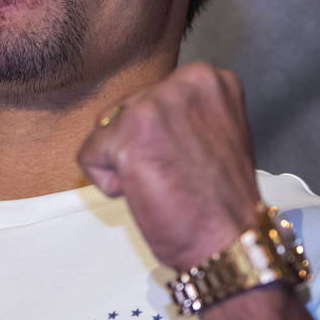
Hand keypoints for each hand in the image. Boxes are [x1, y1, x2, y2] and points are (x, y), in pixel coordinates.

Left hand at [77, 62, 260, 268]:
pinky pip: (89, 156)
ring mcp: (155, 105)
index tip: (188, 158)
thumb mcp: (212, 131)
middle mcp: (183, 82)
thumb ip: (180, 111)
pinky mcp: (129, 134)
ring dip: (123, 161)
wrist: (230, 241)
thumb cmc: (220, 199)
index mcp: (207, 78)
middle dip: (137, 145)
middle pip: (124, 109)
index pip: (150, 96)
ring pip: (106, 130)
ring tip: (163, 181)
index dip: (159, 136)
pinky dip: (108, 183)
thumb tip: (135, 111)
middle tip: (175, 173)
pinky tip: (146, 191)